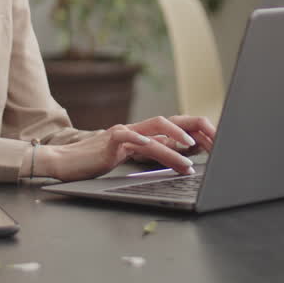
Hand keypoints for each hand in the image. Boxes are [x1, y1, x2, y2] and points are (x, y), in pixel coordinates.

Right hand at [40, 115, 216, 181]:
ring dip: (175, 142)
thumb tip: (185, 154)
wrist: (65, 161)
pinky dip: (141, 141)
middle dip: (196, 130)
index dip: (199, 132)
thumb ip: (156, 152)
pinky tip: (152, 146)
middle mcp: (137, 129)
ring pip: (155, 131)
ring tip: (189, 155)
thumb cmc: (98, 161)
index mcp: (145, 133)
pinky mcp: (109, 141)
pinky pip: (128, 137)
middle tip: (216, 142)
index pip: (178, 126)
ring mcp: (123, 133)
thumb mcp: (133, 157)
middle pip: (172, 121)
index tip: (218, 143)